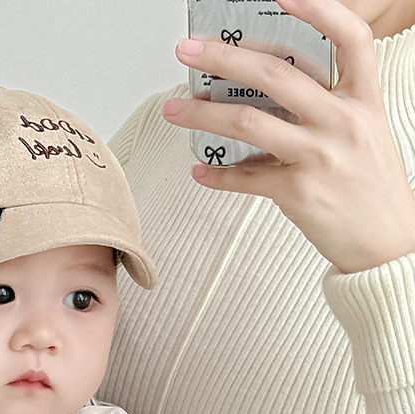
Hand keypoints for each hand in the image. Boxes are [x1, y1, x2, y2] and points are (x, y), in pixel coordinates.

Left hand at [162, 0, 414, 272]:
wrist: (386, 241)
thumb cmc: (371, 187)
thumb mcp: (364, 133)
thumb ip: (326, 109)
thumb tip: (268, 98)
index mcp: (362, 99)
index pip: (349, 38)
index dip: (317, 10)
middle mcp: (341, 121)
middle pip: (276, 74)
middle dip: (225, 57)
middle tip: (189, 51)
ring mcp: (318, 155)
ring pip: (247, 122)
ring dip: (202, 114)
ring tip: (176, 110)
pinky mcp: (297, 191)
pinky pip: (244, 177)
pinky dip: (217, 173)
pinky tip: (202, 170)